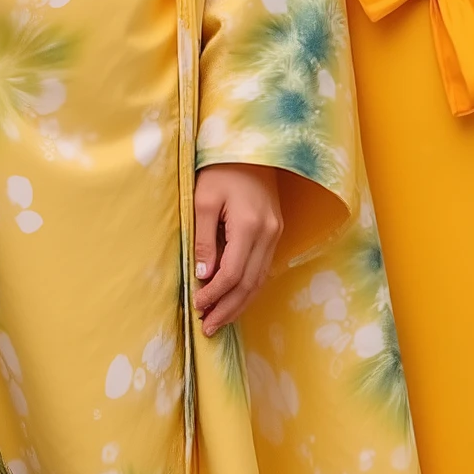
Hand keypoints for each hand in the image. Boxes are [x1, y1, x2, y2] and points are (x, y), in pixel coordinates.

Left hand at [192, 164, 281, 335]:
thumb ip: (204, 240)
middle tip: (208, 327)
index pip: (232, 274)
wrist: (250, 147)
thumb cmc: (220, 170)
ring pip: (260, 280)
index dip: (214, 295)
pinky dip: (249, 287)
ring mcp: (275, 233)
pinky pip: (263, 268)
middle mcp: (268, 233)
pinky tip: (235, 298)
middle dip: (228, 308)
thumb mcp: (203, 200)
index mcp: (249, 225)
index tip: (197, 306)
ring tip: (220, 320)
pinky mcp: (276, 231)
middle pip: (249, 283)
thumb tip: (203, 276)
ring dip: (240, 303)